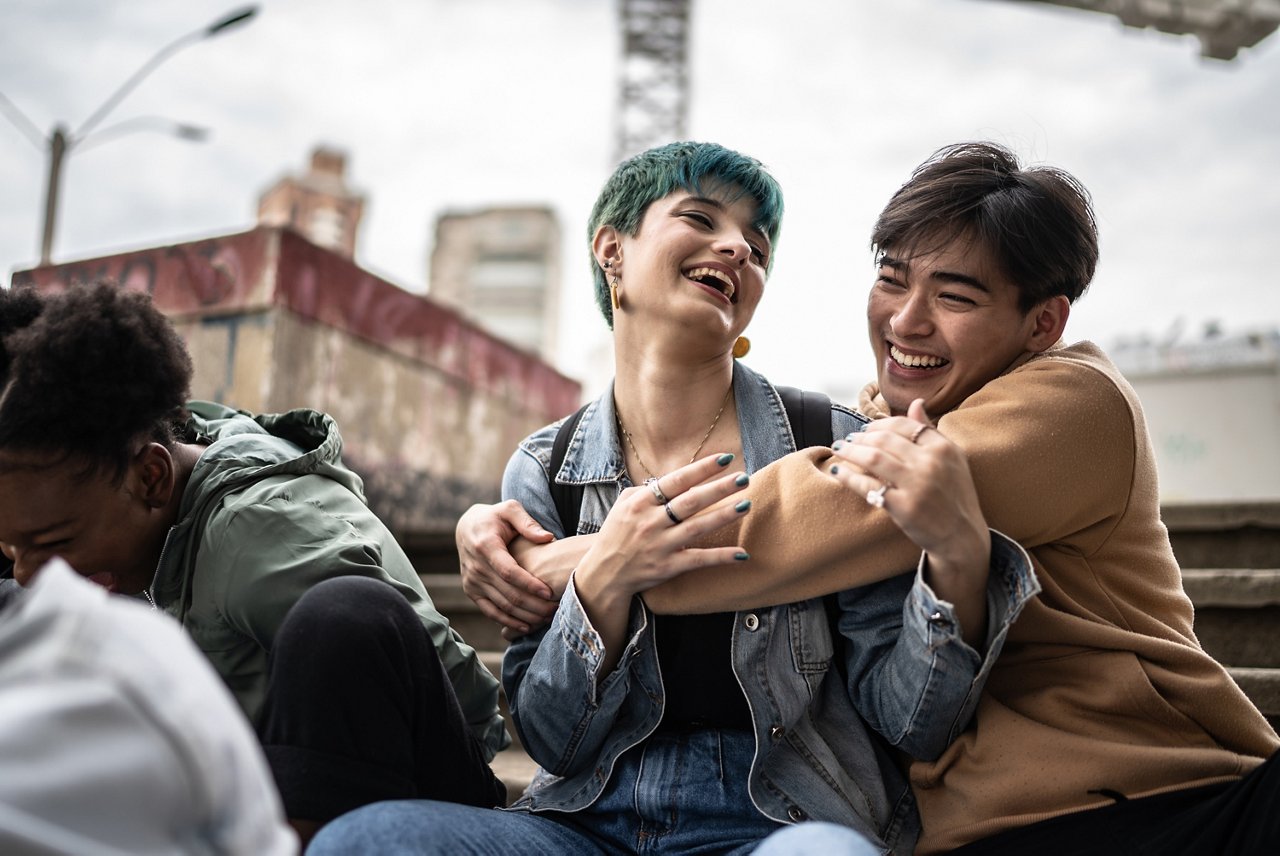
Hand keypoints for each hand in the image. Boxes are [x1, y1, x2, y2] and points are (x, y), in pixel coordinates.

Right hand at [456, 500, 556, 633]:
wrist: (467, 527)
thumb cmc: (495, 517)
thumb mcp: (510, 510)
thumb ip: (528, 522)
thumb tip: (548, 538)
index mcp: (486, 546)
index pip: (509, 572)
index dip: (530, 585)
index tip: (550, 592)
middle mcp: (476, 567)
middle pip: (508, 593)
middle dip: (534, 604)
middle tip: (556, 609)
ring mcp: (472, 582)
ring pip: (502, 606)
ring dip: (526, 615)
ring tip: (548, 617)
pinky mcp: (471, 591)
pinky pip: (490, 612)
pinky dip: (509, 621)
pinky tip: (527, 626)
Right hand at [575, 453, 751, 608]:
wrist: (604, 572)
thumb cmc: (617, 533)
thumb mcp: (624, 505)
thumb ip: (648, 490)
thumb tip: (677, 479)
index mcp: (641, 502)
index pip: (676, 481)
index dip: (701, 469)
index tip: (725, 458)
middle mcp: (651, 522)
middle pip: (690, 501)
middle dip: (719, 488)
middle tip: (743, 478)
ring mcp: (660, 545)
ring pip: (697, 528)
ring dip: (723, 516)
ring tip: (746, 504)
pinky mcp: (667, 567)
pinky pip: (698, 560)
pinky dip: (720, 557)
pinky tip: (742, 554)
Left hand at [828, 400, 990, 644]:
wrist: (963, 537)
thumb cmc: (955, 496)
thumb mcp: (952, 460)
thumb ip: (931, 432)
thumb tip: (916, 403)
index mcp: (944, 449)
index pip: (903, 425)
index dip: (879, 425)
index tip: (866, 430)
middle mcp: (931, 463)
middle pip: (884, 439)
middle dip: (860, 437)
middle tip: (848, 440)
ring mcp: (917, 485)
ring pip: (872, 457)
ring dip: (850, 451)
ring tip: (839, 450)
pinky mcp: (903, 507)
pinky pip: (867, 485)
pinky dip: (848, 476)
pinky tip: (838, 472)